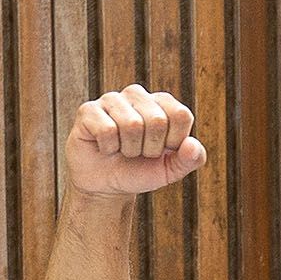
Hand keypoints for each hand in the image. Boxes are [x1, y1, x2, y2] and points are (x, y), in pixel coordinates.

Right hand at [63, 87, 207, 197]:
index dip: (173, 142)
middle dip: (149, 148)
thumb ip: (191, 159)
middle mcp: (137, 94)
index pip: (181, 115)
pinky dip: (108, 148)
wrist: (106, 185)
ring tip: (122, 150)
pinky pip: (107, 130)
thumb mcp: (171, 170)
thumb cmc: (140, 171)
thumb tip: (192, 145)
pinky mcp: (88, 109)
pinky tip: (105, 147)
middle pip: (157, 120)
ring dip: (128, 149)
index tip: (162, 150)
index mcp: (162, 103)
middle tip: (138, 152)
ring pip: (132, 124)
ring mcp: (112, 99)